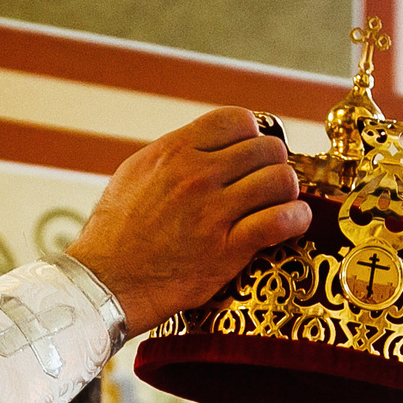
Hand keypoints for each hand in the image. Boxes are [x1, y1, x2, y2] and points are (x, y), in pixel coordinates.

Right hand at [65, 109, 310, 335]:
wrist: (106, 283)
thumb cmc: (116, 233)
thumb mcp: (136, 174)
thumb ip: (174, 156)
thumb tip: (205, 146)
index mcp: (174, 151)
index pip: (237, 119)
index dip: (252, 135)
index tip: (248, 157)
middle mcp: (196, 175)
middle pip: (266, 149)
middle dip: (272, 165)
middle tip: (265, 186)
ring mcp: (213, 212)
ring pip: (280, 180)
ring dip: (286, 193)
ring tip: (277, 205)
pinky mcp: (226, 249)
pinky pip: (280, 221)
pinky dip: (296, 219)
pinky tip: (293, 223)